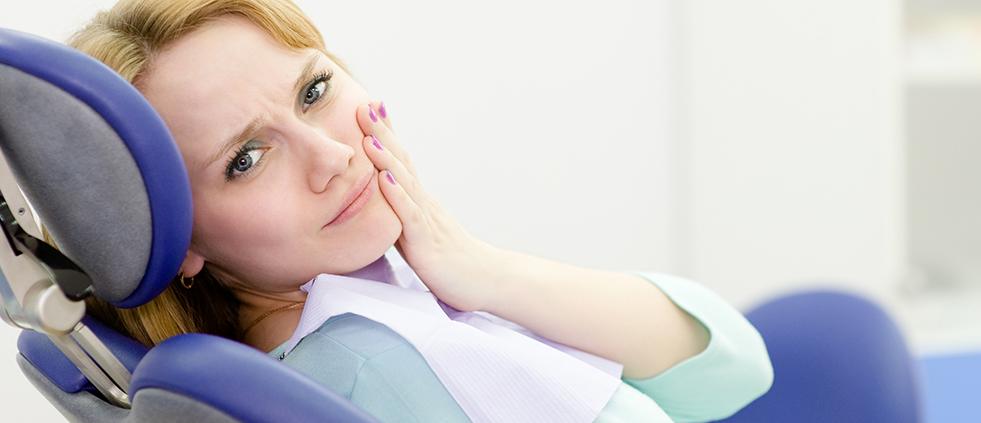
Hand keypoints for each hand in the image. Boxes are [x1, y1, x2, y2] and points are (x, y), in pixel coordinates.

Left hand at [357, 101, 499, 311]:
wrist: (485, 282)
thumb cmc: (452, 263)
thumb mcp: (420, 235)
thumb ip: (401, 217)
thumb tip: (379, 204)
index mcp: (420, 203)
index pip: (400, 162)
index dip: (385, 135)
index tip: (369, 108)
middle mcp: (424, 204)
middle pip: (401, 162)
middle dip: (382, 134)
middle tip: (363, 106)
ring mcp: (427, 221)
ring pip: (405, 183)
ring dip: (386, 157)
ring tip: (369, 134)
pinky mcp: (427, 243)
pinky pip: (411, 217)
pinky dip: (397, 196)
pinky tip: (384, 179)